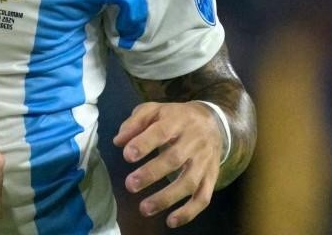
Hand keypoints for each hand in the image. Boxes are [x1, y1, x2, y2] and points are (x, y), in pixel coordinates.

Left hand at [113, 101, 223, 227]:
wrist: (213, 123)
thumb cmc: (175, 117)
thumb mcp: (155, 110)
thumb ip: (135, 123)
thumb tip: (118, 141)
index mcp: (177, 121)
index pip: (161, 132)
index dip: (144, 144)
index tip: (127, 156)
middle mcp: (193, 142)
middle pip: (174, 159)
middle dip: (151, 173)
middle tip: (130, 185)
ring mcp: (204, 162)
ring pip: (189, 182)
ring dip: (167, 198)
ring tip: (144, 208)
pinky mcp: (211, 178)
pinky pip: (203, 198)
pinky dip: (189, 212)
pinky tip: (171, 221)